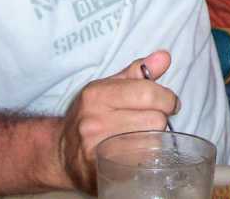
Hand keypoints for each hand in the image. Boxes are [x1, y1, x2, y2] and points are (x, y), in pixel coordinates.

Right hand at [58, 50, 179, 193]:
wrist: (61, 152)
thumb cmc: (92, 114)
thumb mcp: (110, 86)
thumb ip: (139, 71)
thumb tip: (164, 57)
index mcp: (97, 94)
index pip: (148, 93)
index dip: (167, 98)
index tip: (169, 103)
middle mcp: (94, 121)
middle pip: (155, 120)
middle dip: (160, 119)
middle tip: (151, 121)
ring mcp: (96, 149)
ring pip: (152, 142)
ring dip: (154, 138)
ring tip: (142, 135)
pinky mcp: (102, 173)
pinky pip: (142, 163)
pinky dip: (145, 157)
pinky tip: (136, 151)